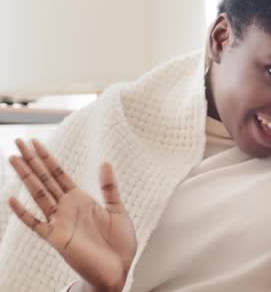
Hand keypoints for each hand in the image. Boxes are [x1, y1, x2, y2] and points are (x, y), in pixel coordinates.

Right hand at [7, 139, 136, 291]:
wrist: (119, 269)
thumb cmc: (119, 244)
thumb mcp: (118, 210)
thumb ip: (109, 187)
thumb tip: (105, 162)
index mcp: (81, 200)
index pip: (59, 174)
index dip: (47, 158)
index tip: (36, 142)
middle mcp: (67, 208)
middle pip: (45, 179)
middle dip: (32, 160)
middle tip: (18, 141)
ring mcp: (60, 222)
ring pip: (39, 194)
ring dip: (26, 177)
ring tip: (13, 159)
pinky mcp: (57, 239)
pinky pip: (36, 224)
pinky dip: (24, 213)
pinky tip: (13, 199)